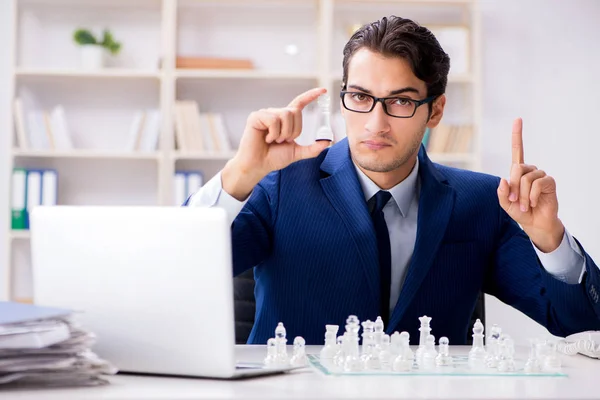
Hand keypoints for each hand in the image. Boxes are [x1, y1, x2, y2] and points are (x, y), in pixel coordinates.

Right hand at [222, 88, 330, 200]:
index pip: (299, 103)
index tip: (323, 91)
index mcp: (285, 120)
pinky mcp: (256, 117)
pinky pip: (273, 120)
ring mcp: (265, 114)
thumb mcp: (296, 152)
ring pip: (285, 114)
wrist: (258, 166)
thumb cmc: (273, 158)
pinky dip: (273, 133)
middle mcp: (275, 113)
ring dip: (283, 133)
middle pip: (294, 111)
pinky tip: (266, 139)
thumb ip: (312, 148)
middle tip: (282, 141)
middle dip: (293, 130)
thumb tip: (327, 142)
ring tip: (274, 141)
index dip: (311, 96)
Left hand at [497, 118, 563, 252]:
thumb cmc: (520, 211)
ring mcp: (540, 175)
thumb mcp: (505, 203)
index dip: (517, 135)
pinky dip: (530, 196)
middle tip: (514, 201)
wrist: (535, 223)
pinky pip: (536, 184)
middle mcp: (530, 170)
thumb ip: (501, 193)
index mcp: (518, 172)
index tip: (517, 119)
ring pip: (525, 179)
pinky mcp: (549, 182)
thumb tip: (503, 178)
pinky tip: (532, 202)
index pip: (517, 150)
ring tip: (524, 205)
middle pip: (516, 169)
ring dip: (521, 195)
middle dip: (513, 188)